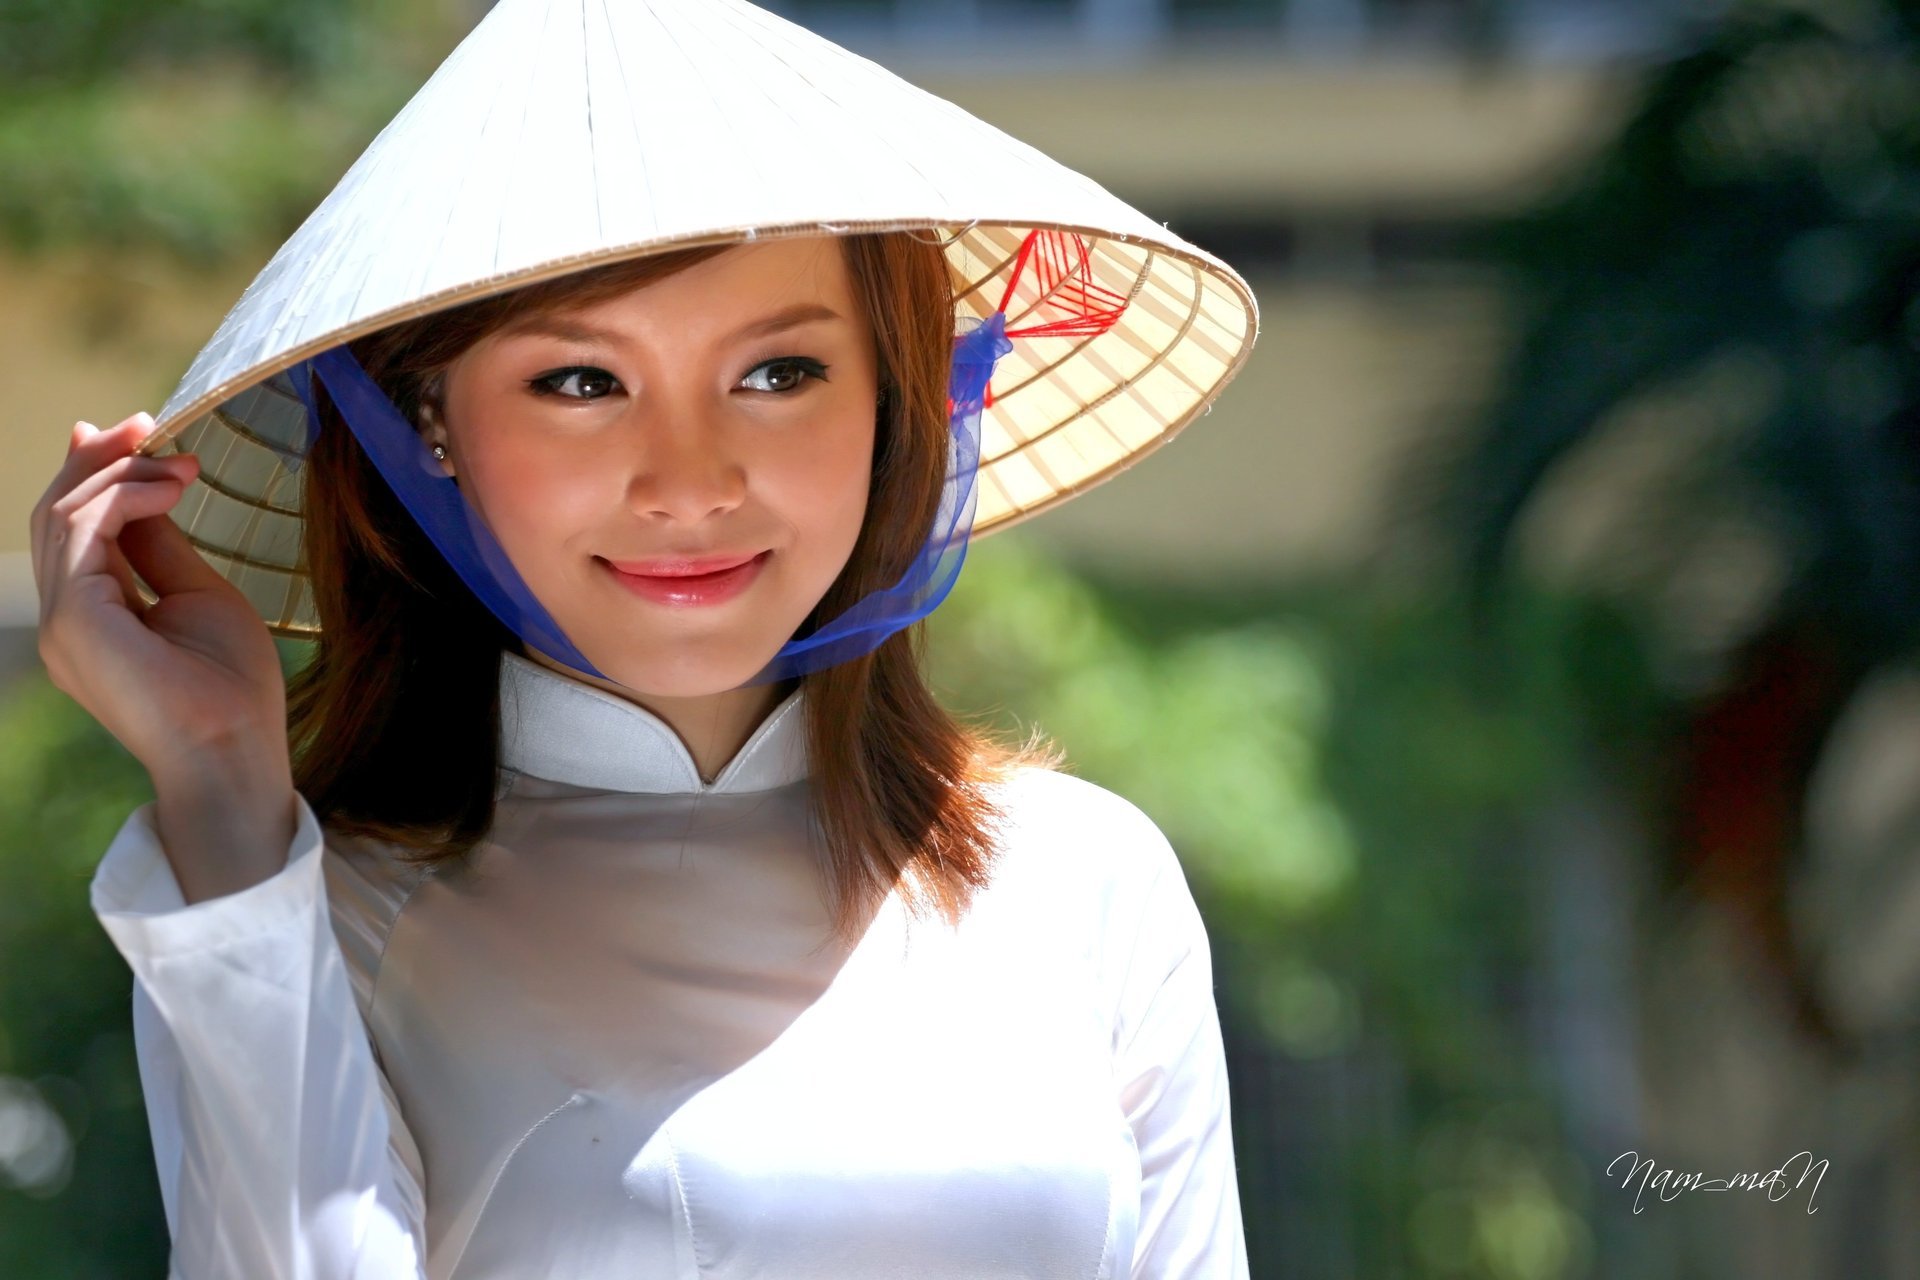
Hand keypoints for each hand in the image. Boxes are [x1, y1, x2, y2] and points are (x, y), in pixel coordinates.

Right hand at [30, 412, 291, 790]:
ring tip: (178, 462)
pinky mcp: (74, 619)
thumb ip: (161, 548)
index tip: (142, 434)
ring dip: (120, 473)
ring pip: (63, 515)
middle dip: (98, 459)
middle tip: (146, 422)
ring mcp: (61, 622)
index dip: (96, 473)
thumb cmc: (231, 687)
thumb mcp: (198, 595)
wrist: (236, 748)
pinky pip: (82, 530)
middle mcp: (63, 619)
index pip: (72, 530)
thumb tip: (149, 495)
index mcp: (88, 617)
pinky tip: (171, 488)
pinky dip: (124, 497)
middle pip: (56, 514)